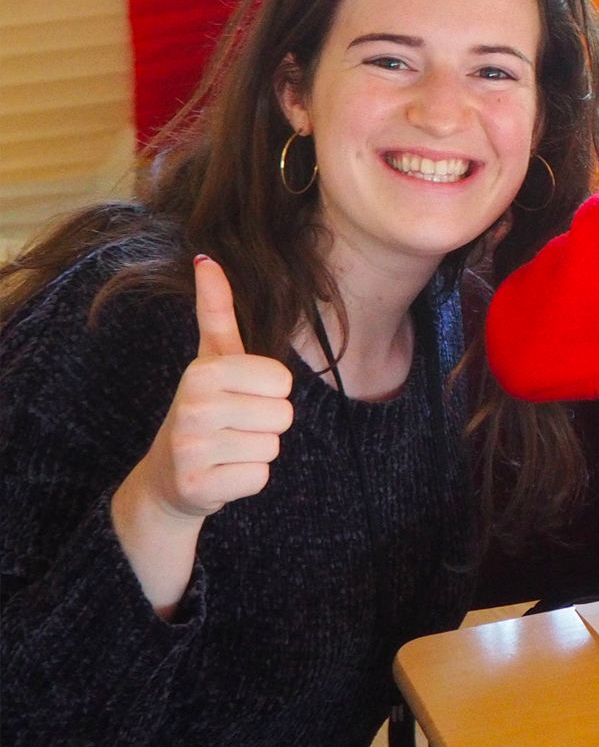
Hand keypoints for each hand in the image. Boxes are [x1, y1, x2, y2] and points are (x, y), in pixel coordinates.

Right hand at [127, 257, 294, 519]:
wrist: (167, 478)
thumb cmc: (203, 409)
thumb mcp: (210, 359)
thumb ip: (215, 310)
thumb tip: (207, 258)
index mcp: (202, 372)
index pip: (282, 382)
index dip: (269, 392)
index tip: (239, 396)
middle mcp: (192, 408)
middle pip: (282, 415)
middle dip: (265, 423)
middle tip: (232, 426)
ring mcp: (191, 450)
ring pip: (272, 447)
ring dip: (256, 451)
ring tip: (225, 448)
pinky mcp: (198, 488)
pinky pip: (259, 478)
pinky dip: (247, 479)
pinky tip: (221, 474)